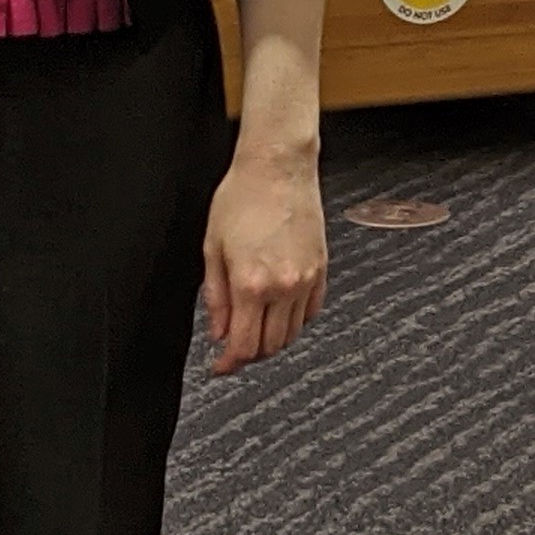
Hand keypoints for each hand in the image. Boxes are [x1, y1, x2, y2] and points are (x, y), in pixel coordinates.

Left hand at [201, 134, 326, 375]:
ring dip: (272, 340)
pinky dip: (294, 321)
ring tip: (254, 329)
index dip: (229, 363)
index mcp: (250, 284)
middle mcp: (283, 287)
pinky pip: (311, 311)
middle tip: (233, 348)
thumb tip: (218, 331)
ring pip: (292, 333)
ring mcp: (306, 280)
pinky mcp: (321, 269)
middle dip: (249, 354)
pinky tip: (279, 311)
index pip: (243, 345)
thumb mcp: (212, 248)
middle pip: (270, 346)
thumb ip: (215, 296)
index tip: (220, 367)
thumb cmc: (241, 197)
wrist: (278, 167)